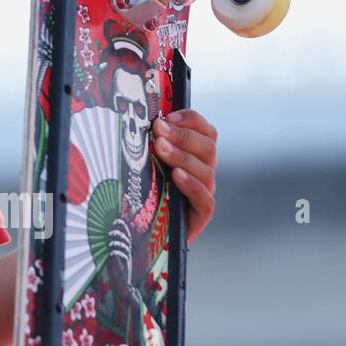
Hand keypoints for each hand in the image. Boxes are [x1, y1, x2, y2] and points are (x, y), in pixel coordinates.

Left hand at [107, 216, 132, 284]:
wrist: (121, 280)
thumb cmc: (115, 265)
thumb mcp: (112, 253)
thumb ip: (109, 244)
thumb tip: (100, 234)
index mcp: (125, 246)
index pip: (126, 233)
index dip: (123, 226)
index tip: (116, 220)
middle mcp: (127, 250)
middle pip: (127, 239)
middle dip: (120, 234)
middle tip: (110, 233)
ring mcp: (128, 257)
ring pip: (126, 247)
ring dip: (118, 243)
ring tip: (110, 243)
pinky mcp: (126, 264)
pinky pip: (124, 257)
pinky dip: (118, 253)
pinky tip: (111, 253)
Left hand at [151, 108, 217, 243]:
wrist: (144, 229)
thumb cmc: (144, 189)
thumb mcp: (146, 161)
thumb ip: (149, 142)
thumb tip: (138, 117)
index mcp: (195, 154)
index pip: (205, 131)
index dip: (191, 120)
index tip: (168, 116)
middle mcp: (203, 171)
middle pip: (207, 147)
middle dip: (182, 136)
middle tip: (159, 130)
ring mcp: (204, 192)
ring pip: (205, 170)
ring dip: (182, 156)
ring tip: (161, 149)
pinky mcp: (200, 214)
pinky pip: (205, 199)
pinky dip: (191, 185)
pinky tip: (176, 176)